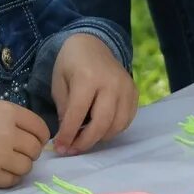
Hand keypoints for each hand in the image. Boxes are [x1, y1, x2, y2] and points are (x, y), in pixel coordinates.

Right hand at [0, 100, 49, 186]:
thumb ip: (15, 119)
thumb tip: (38, 136)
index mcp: (9, 113)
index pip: (41, 129)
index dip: (40, 137)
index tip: (34, 141)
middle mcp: (7, 133)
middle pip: (35, 149)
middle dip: (30, 152)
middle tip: (18, 153)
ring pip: (27, 166)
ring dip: (21, 166)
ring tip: (7, 162)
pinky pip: (13, 180)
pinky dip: (10, 178)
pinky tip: (0, 171)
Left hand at [52, 33, 138, 155]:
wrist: (93, 43)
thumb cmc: (71, 63)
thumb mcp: (59, 82)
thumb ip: (64, 109)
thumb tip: (68, 135)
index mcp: (88, 78)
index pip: (78, 114)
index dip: (68, 135)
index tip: (60, 148)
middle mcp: (111, 83)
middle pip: (102, 123)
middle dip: (86, 142)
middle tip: (73, 150)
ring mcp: (126, 87)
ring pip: (117, 125)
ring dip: (100, 138)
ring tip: (85, 138)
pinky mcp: (134, 91)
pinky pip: (127, 119)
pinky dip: (114, 129)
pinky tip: (100, 128)